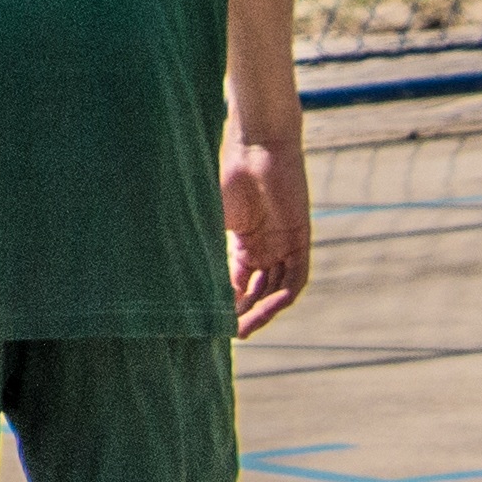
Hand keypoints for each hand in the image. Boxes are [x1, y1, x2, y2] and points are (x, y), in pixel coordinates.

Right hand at [223, 128, 311, 335]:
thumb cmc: (228, 171)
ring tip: (242, 329)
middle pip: (258, 290)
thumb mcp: (214, 215)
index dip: (227, 302)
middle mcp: (267, 248)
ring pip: (276, 289)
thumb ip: (209, 242)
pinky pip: (295, 278)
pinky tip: (264, 310)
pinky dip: (281, 297)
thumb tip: (182, 269)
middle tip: (229, 334)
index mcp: (244, 241)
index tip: (212, 321)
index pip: (237, 280)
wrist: (256, 147)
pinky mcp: (299, 241)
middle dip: (244, 313)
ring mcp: (284, 245)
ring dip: (261, 311)